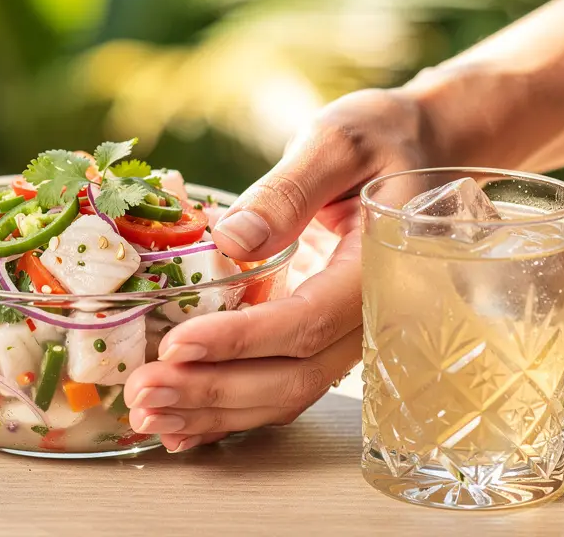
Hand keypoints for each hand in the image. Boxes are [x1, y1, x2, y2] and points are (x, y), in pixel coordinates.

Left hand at [124, 88, 433, 451]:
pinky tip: (182, 424)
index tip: (176, 345)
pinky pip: (280, 384)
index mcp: (375, 269)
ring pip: (284, 393)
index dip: (238, 340)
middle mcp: (366, 317)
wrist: (419, 155)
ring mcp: (344, 334)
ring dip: (213, 413)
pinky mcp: (320, 335)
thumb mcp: (337, 142)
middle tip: (144, 393)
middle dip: (212, 392)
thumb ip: (290, 190)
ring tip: (147, 414)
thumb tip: (233, 239)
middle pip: (291, 376)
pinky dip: (230, 410)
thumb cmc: (382, 140)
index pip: (305, 322)